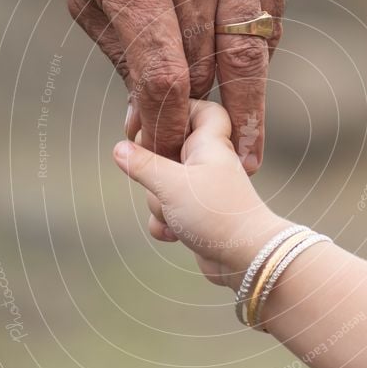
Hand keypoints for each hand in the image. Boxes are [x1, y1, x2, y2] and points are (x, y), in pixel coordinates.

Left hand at [63, 0, 288, 172]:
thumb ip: (121, 56)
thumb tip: (149, 118)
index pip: (163, 76)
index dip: (168, 127)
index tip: (171, 156)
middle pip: (206, 69)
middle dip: (199, 116)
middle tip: (204, 154)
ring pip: (250, 53)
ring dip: (245, 104)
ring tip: (249, 146)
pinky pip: (269, 20)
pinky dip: (257, 52)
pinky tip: (243, 70)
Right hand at [113, 100, 290, 290]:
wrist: (248, 259)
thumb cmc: (216, 214)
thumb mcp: (171, 185)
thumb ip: (142, 164)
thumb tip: (119, 148)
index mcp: (208, 142)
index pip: (198, 108)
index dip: (175, 110)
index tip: (152, 125)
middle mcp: (207, 162)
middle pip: (165, 150)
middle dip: (153, 173)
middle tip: (161, 185)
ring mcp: (203, 189)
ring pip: (163, 183)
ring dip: (159, 204)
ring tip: (174, 216)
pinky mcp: (198, 213)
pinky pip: (169, 210)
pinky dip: (166, 223)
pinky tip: (173, 235)